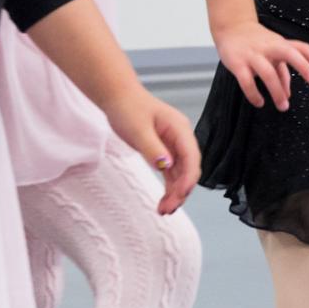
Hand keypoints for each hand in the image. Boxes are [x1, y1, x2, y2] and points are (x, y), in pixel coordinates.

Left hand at [101, 87, 200, 213]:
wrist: (117, 96)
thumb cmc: (127, 107)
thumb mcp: (138, 129)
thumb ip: (153, 148)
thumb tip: (167, 166)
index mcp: (180, 129)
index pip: (191, 157)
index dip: (188, 178)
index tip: (179, 195)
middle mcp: (181, 138)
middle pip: (189, 169)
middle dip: (181, 190)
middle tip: (167, 209)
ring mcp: (174, 146)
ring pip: (181, 174)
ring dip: (175, 193)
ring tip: (164, 211)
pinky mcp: (164, 151)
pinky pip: (171, 173)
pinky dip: (168, 187)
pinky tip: (163, 202)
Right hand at [215, 20, 308, 110]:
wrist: (231, 28)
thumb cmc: (257, 43)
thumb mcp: (273, 53)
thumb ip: (282, 73)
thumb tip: (288, 95)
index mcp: (281, 44)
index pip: (303, 48)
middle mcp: (270, 47)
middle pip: (289, 52)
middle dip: (303, 65)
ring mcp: (253, 55)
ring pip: (268, 73)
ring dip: (277, 92)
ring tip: (283, 107)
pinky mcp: (237, 63)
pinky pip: (246, 81)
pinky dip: (254, 94)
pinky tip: (260, 103)